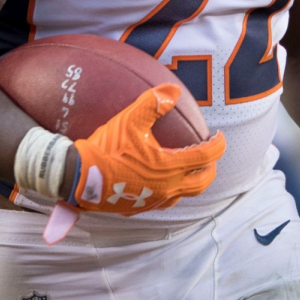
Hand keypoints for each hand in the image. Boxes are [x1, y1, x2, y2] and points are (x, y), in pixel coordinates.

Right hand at [69, 83, 224, 214]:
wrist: (79, 178)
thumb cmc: (107, 148)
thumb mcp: (130, 120)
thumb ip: (153, 104)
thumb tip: (173, 91)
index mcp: (169, 168)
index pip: (205, 158)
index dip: (218, 146)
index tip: (220, 136)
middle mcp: (166, 189)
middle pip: (202, 183)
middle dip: (211, 168)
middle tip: (210, 155)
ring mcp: (153, 202)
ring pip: (184, 195)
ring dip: (193, 181)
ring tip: (190, 168)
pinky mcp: (139, 208)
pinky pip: (165, 202)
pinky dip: (172, 190)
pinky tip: (162, 180)